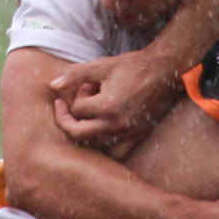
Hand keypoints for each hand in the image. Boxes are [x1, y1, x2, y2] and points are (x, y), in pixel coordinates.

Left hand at [50, 49, 181, 146]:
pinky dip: (104, 145)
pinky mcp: (138, 136)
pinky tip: (101, 131)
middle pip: (78, 134)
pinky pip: (115, 152)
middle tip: (66, 108)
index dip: (78, 95)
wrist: (165, 71)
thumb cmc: (133, 66)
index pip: (77, 109)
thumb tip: (52, 86)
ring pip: (94, 145)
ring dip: (84, 132)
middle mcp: (117, 124)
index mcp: (107, 107)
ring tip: (86, 116)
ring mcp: (129, 133)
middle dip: (67, 120)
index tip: (87, 86)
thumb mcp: (101, 65)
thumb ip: (75, 75)